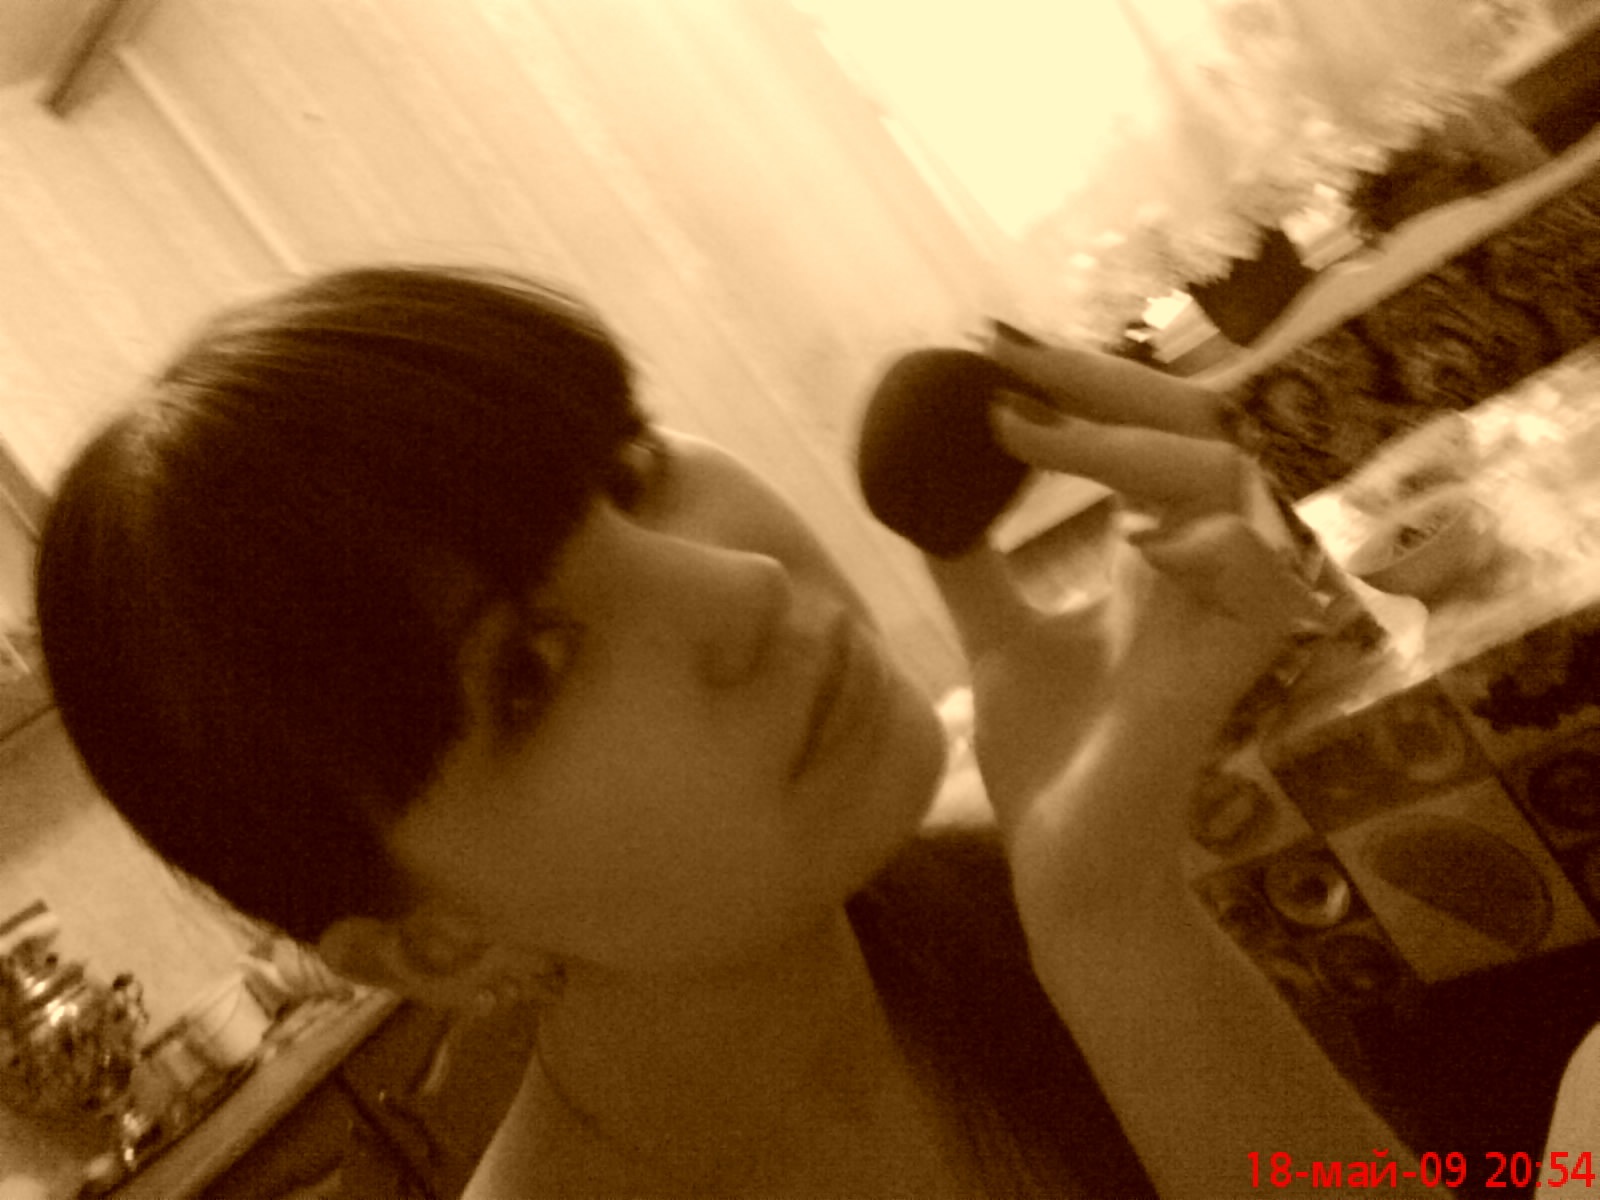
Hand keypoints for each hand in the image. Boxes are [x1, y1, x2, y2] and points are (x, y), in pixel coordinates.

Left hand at [926, 336, 1316, 827]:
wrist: (1068, 864)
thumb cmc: (1052, 759)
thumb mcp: (996, 634)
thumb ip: (972, 560)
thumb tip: (920, 487)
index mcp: (1155, 550)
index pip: (1143, 428)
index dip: (1078, 381)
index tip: (988, 347)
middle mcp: (1202, 563)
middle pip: (1191, 420)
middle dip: (1097, 379)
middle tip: (1003, 358)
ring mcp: (1228, 606)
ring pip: (1222, 470)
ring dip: (1118, 440)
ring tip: (1022, 435)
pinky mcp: (1239, 659)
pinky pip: (1257, 568)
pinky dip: (1195, 535)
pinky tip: (1124, 536)